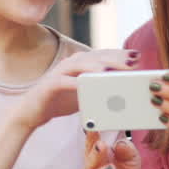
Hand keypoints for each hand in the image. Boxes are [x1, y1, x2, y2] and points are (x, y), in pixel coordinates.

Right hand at [12, 48, 138, 131]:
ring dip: (97, 66)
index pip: (103, 56)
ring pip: (81, 65)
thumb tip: (123, 94)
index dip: (120, 55)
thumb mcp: (86, 96)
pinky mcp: (49, 84)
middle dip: (115, 58)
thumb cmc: (60, 101)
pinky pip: (64, 81)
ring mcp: (59, 72)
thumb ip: (101, 91)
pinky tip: (87, 86)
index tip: (137, 57)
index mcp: (81, 65)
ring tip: (112, 70)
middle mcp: (71, 64)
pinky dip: (76, 83)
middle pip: (95, 57)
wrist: (31, 112)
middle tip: (132, 62)